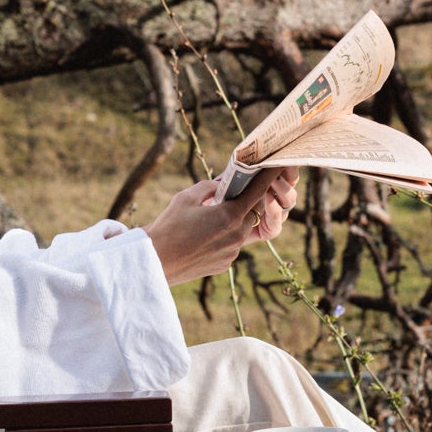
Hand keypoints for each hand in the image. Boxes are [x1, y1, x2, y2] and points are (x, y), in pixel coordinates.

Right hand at [141, 167, 299, 284]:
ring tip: (213, 216)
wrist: (154, 261)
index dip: (267, 178)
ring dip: (235, 220)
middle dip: (246, 202)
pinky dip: (226, 237)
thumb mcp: (186, 198)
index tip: (276, 167)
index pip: (257, 192)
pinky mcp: (225, 264)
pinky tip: (205, 235)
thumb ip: (210, 187)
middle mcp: (236, 236)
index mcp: (229, 216)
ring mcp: (232, 253)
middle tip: (233, 192)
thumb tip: (223, 182)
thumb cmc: (168, 227)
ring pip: (243, 230)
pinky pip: (233, 245)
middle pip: (252, 212)